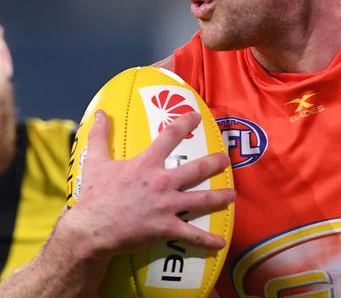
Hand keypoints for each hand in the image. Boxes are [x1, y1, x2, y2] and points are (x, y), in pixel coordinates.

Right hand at [61, 110, 234, 258]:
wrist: (91, 230)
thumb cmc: (94, 197)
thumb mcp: (96, 162)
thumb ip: (100, 137)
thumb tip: (101, 114)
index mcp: (146, 164)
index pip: (170, 136)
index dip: (185, 123)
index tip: (196, 116)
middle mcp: (162, 182)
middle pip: (196, 169)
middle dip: (214, 163)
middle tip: (226, 160)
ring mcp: (167, 205)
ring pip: (201, 199)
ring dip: (220, 197)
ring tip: (232, 195)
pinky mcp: (166, 227)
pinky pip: (192, 235)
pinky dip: (208, 240)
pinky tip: (221, 242)